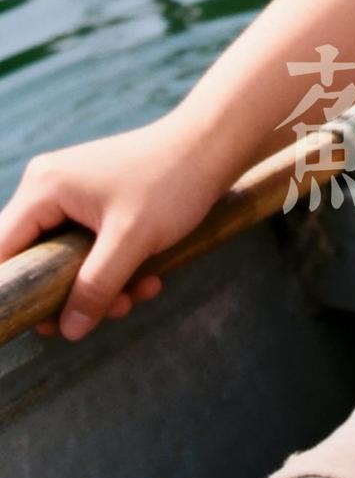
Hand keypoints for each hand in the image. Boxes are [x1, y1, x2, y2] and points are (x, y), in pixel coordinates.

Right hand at [0, 109, 225, 340]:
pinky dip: (113, 268)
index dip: (15, 290)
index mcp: (44, 188)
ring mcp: (72, 194)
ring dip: (100, 286)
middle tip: (111, 310)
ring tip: (138, 294)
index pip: (3, 251)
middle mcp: (48, 187)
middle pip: (36, 261)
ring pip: (66, 261)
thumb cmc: (171, 183)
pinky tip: (148, 278)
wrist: (212, 147)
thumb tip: (67, 330)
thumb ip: (95, 287)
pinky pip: (88, 249)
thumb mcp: (131, 242)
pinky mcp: (94, 203)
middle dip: (71, 294)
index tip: (40, 321)